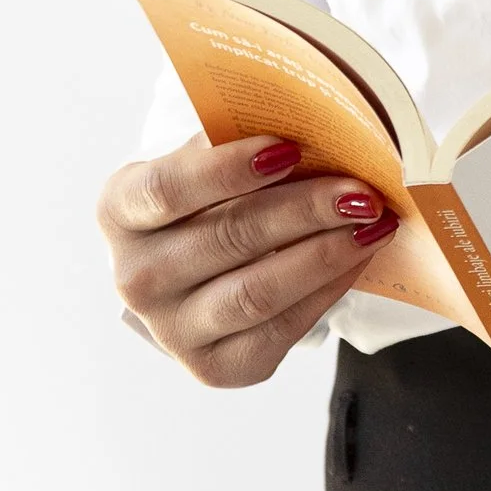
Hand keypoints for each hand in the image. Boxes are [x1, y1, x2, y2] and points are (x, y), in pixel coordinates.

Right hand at [98, 135, 397, 385]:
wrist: (191, 277)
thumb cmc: (204, 202)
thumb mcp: (201, 164)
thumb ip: (235, 143)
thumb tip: (312, 123)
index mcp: (119, 210)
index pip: (167, 189)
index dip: (228, 169)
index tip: (289, 148)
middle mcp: (135, 277)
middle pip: (228, 238)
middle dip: (304, 210)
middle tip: (360, 189)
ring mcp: (171, 330)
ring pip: (258, 291)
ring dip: (325, 253)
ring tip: (372, 222)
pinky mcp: (215, 367)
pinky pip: (280, 328)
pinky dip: (326, 289)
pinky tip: (357, 257)